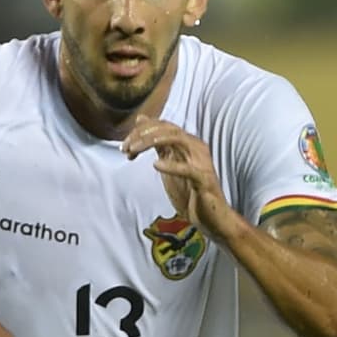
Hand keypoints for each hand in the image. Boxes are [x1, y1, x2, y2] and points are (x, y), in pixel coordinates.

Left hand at [122, 118, 234, 238]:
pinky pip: (188, 168)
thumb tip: (141, 120)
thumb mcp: (168, 162)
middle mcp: (195, 147)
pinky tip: (156, 165)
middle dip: (142, 134)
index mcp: (187, 142)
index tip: (124, 146)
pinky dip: (172, 165)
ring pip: (176, 139)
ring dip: (151, 142)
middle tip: (125, 148)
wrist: (211, 216)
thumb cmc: (190, 191)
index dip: (140, 131)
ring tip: (134, 151)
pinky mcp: (204, 180)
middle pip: (167, 128)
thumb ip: (157, 143)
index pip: (162, 125)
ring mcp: (201, 162)